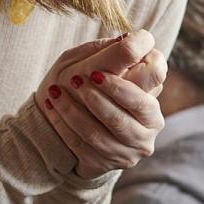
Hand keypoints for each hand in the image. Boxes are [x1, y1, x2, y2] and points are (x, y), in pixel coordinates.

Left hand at [36, 31, 165, 178]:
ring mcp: (128, 152)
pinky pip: (81, 148)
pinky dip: (63, 127)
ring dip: (72, 112)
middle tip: (73, 81)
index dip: (121, 84)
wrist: (77, 124)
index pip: (146, 101)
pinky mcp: (106, 165)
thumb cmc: (93, 86)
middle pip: (119, 118)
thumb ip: (115, 55)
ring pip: (97, 135)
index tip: (94, 72)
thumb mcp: (102, 66)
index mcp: (151, 106)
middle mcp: (147, 132)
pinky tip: (51, 108)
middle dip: (93, 99)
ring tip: (54, 93)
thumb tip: (129, 38)